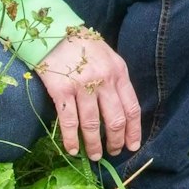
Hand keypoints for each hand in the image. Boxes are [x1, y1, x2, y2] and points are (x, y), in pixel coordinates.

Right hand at [34, 29, 141, 160]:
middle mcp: (104, 80)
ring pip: (92, 124)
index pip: (131, 107)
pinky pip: (69, 121)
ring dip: (94, 145)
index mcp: (119, 72)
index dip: (133, 130)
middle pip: (114, 120)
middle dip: (115, 141)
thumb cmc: (83, 46)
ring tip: (95, 156)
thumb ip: (116, 81)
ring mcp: (82, 86)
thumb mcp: (108, 58)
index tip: (132, 145)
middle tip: (113, 152)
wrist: (55, 33)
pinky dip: (71, 139)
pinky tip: (73, 149)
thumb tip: (121, 110)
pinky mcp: (62, 90)